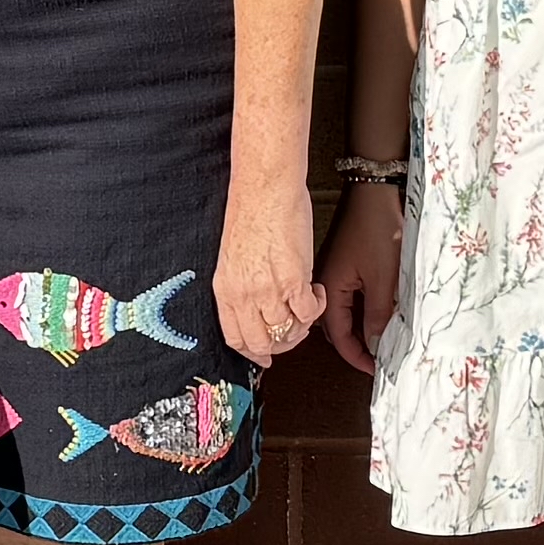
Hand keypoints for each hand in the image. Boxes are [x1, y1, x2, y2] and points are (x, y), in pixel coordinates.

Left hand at [217, 167, 327, 365]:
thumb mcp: (233, 258)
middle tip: (294, 332)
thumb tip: (256, 309)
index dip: (253, 352)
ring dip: (303, 326)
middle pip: (263, 343)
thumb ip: (242, 286)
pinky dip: (318, 308)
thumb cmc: (251, 212)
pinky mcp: (294, 280)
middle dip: (282, 345)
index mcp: (225, 289)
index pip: (235, 338)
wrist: (265, 188)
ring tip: (307, 306)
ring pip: (289, 331)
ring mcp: (268, 290)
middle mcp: (244, 294)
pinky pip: (309, 312)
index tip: (265, 356)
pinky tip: (318, 292)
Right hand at [315, 180, 404, 374]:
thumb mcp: (383, 278)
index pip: (338, 336)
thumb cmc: (377, 230)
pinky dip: (362, 310)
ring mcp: (332, 273)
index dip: (356, 356)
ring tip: (382, 340)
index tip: (376, 369)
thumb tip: (375, 345)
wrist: (374, 190)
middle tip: (380, 359)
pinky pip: (349, 296)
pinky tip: (380, 312)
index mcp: (328, 289)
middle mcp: (324, 284)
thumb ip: (378, 315)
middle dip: (356, 345)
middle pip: (336, 327)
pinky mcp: (343, 263)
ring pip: (344, 312)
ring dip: (360, 328)